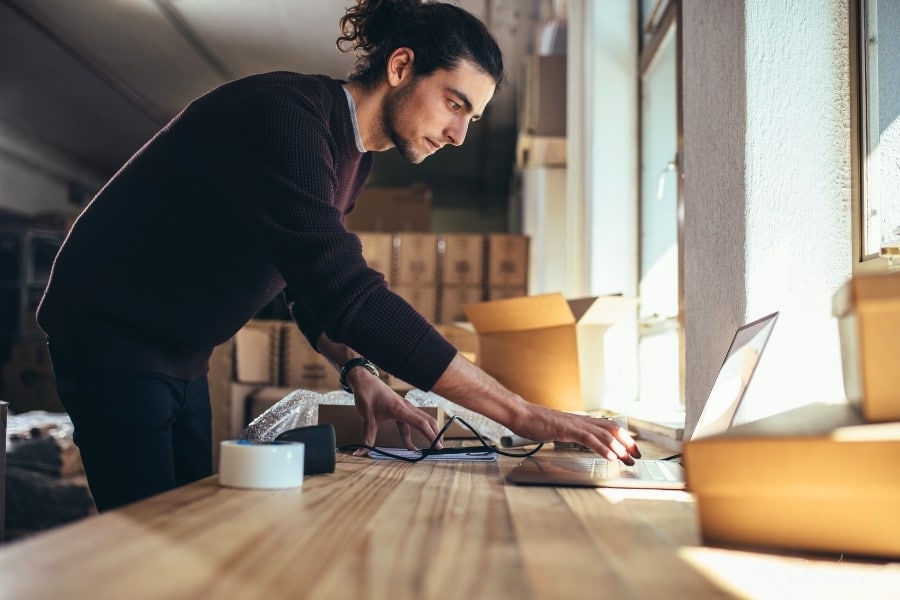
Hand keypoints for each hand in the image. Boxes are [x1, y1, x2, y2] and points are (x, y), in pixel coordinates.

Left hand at [346, 368, 442, 455]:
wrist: (364, 380)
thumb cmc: (367, 394)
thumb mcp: (367, 418)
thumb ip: (368, 437)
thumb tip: (362, 452)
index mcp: (400, 409)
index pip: (421, 423)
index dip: (431, 435)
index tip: (438, 447)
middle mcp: (406, 407)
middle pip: (427, 421)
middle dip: (435, 434)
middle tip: (439, 449)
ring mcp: (404, 407)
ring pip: (421, 420)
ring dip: (427, 432)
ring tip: (430, 447)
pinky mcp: (400, 408)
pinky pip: (411, 422)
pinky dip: (413, 433)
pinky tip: (409, 445)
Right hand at [509, 404, 641, 464]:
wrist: (521, 414)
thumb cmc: (536, 422)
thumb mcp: (558, 429)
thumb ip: (571, 433)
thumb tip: (580, 440)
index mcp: (580, 421)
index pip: (607, 427)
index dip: (622, 438)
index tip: (631, 449)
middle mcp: (581, 421)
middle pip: (612, 429)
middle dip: (626, 443)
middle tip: (636, 456)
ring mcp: (575, 424)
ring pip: (604, 434)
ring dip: (618, 447)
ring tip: (627, 458)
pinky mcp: (567, 429)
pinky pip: (589, 439)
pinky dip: (602, 448)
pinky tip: (610, 456)